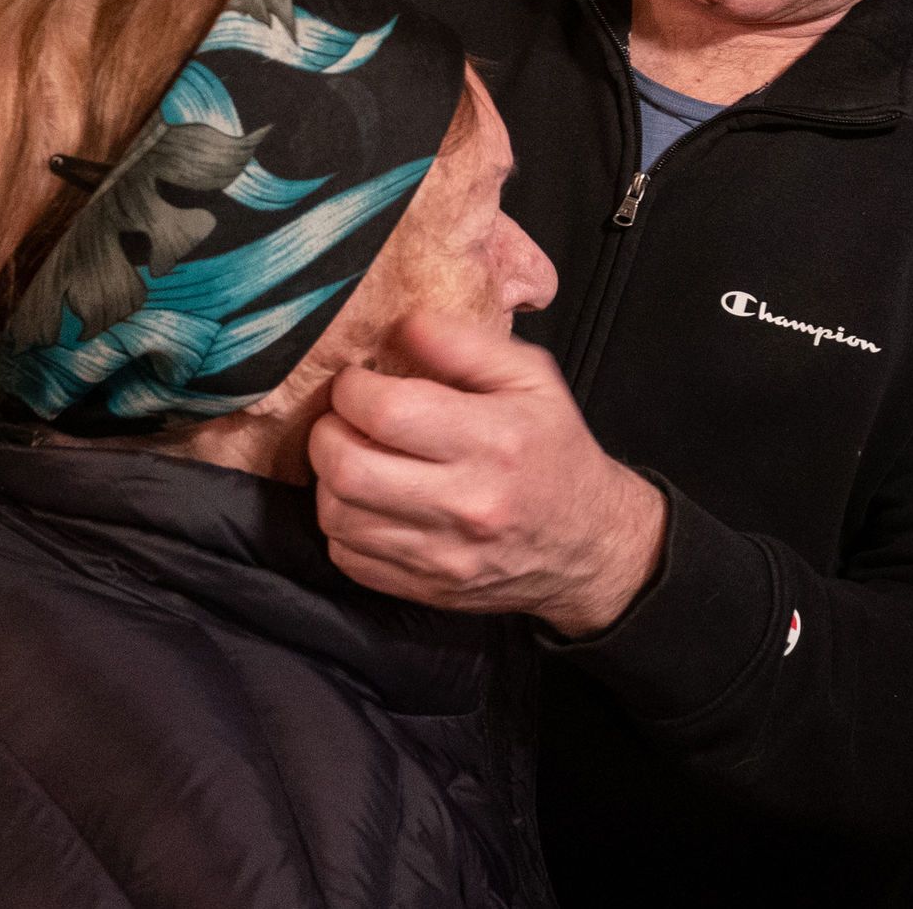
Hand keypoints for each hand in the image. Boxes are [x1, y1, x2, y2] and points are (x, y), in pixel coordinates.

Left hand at [311, 315, 667, 636]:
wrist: (587, 544)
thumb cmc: (554, 452)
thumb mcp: (533, 378)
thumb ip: (466, 344)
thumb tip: (404, 323)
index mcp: (495, 441)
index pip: (388, 412)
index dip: (353, 388)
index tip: (358, 380)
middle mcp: (467, 504)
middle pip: (348, 468)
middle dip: (326, 432)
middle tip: (343, 417)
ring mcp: (442, 555)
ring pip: (337, 516)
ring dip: (329, 479)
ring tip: (356, 455)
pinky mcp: (424, 588)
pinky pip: (347, 556)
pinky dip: (343, 523)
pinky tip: (368, 500)